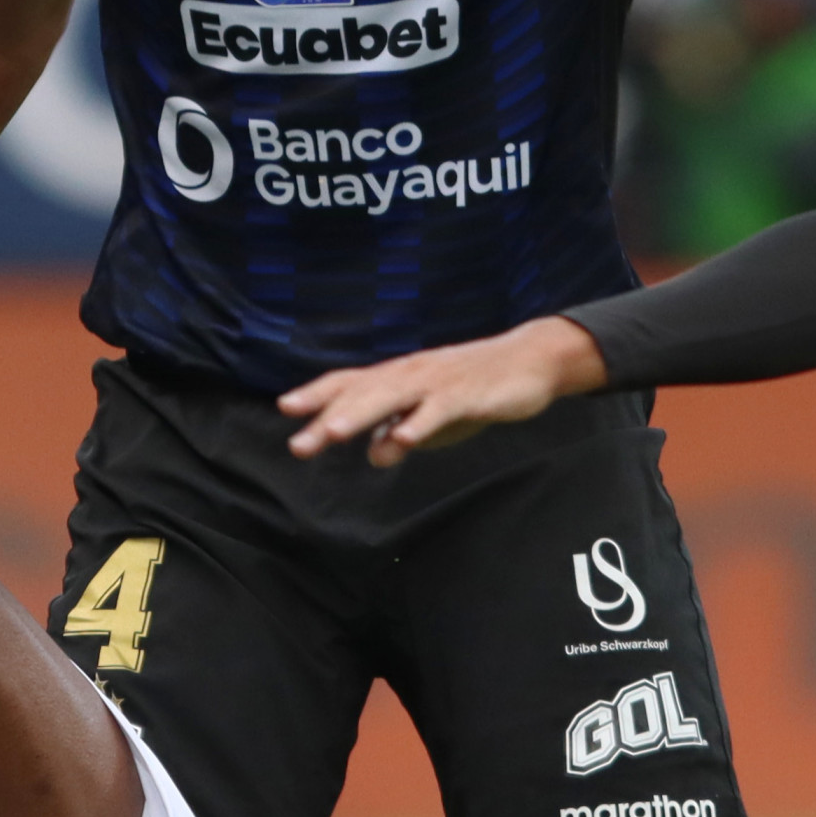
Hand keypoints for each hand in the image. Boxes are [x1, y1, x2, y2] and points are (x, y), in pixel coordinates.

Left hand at [278, 315, 605, 467]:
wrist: (529, 362)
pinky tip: (403, 438)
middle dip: (328, 419)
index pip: (350, 384)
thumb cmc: (474, 390)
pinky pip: (440, 409)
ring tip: (334, 433)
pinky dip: (420, 422)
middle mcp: (411, 375)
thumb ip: (400, 435)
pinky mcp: (468, 393)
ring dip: (362, 414)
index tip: (285, 409)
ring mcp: (438, 382)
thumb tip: (374, 455)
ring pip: (394, 397)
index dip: (318, 395)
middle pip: (363, 394)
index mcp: (399, 379)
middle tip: (299, 444)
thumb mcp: (431, 421)